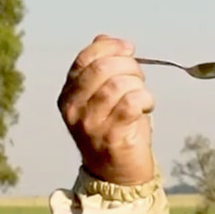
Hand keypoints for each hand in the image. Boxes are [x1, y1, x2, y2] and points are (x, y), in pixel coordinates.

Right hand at [57, 35, 155, 184]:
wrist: (118, 174)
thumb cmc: (113, 130)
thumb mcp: (101, 96)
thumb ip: (100, 67)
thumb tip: (104, 39)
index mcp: (67, 96)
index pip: (84, 59)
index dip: (109, 48)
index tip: (129, 49)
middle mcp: (74, 110)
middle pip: (102, 68)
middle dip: (128, 65)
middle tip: (139, 77)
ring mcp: (90, 125)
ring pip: (118, 84)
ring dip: (138, 84)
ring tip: (142, 95)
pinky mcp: (111, 137)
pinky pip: (131, 103)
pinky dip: (144, 99)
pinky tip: (146, 106)